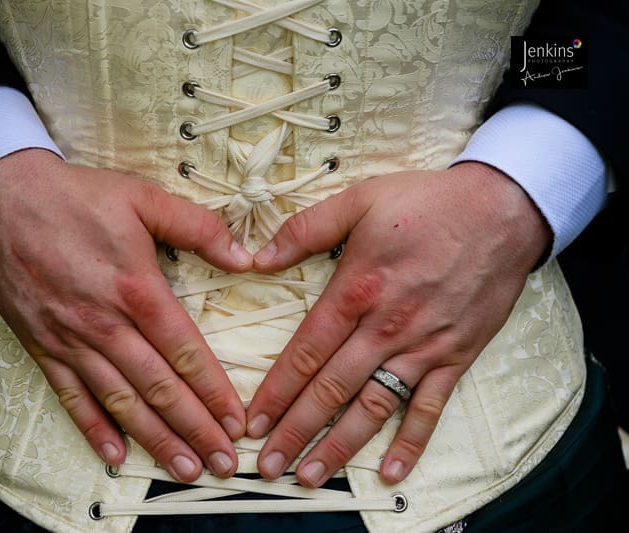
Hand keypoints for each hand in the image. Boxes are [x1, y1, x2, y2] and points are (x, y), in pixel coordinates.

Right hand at [0, 148, 252, 482]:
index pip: (185, 352)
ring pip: (120, 402)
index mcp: (137, 290)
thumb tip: (245, 256)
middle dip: (195, 429)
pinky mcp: (43, 347)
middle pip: (159, 388)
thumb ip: (198, 227)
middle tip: (223, 463)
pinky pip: (70, 397)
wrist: (6, 199)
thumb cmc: (78, 198)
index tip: (236, 420)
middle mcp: (106, 325)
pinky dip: (93, 429)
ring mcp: (72, 341)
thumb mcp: (144, 198)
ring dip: (155, 439)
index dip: (214, 391)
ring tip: (184, 468)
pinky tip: (115, 456)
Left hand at [246, 162, 550, 486]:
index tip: (253, 421)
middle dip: (296, 430)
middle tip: (269, 464)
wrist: (501, 211)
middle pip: (332, 388)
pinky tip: (389, 471)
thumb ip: (305, 229)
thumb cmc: (428, 204)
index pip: (307, 351)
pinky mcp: (454, 356)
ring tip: (311, 476)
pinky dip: (411, 443)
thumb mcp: (359, 201)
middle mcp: (386, 327)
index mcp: (357, 290)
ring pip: (373, 406)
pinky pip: (430, 407)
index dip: (277, 390)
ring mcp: (422, 346)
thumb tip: (258, 258)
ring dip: (340, 445)